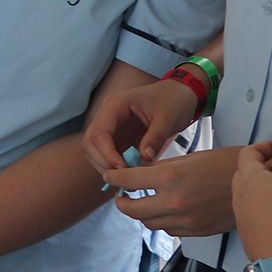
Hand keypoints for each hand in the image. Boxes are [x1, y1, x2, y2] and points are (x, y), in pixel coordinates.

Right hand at [82, 76, 202, 173]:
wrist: (181, 93)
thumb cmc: (174, 100)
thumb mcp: (168, 118)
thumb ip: (155, 138)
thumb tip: (144, 159)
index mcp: (115, 105)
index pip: (98, 133)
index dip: (107, 153)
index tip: (122, 169)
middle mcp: (107, 115)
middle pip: (90, 143)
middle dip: (102, 162)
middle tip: (121, 177)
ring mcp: (111, 126)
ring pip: (95, 150)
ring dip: (105, 165)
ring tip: (125, 178)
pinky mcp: (118, 136)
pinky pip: (107, 153)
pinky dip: (113, 165)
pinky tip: (128, 174)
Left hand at [104, 146, 239, 235]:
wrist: (259, 184)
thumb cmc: (224, 163)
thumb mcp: (189, 158)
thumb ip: (161, 168)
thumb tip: (139, 173)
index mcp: (170, 178)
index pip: (128, 181)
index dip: (114, 179)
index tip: (109, 178)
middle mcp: (174, 202)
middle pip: (132, 210)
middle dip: (122, 203)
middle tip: (121, 196)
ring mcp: (185, 220)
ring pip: (149, 223)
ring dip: (142, 213)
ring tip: (144, 202)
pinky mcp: (196, 231)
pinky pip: (169, 230)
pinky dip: (162, 221)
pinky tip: (165, 210)